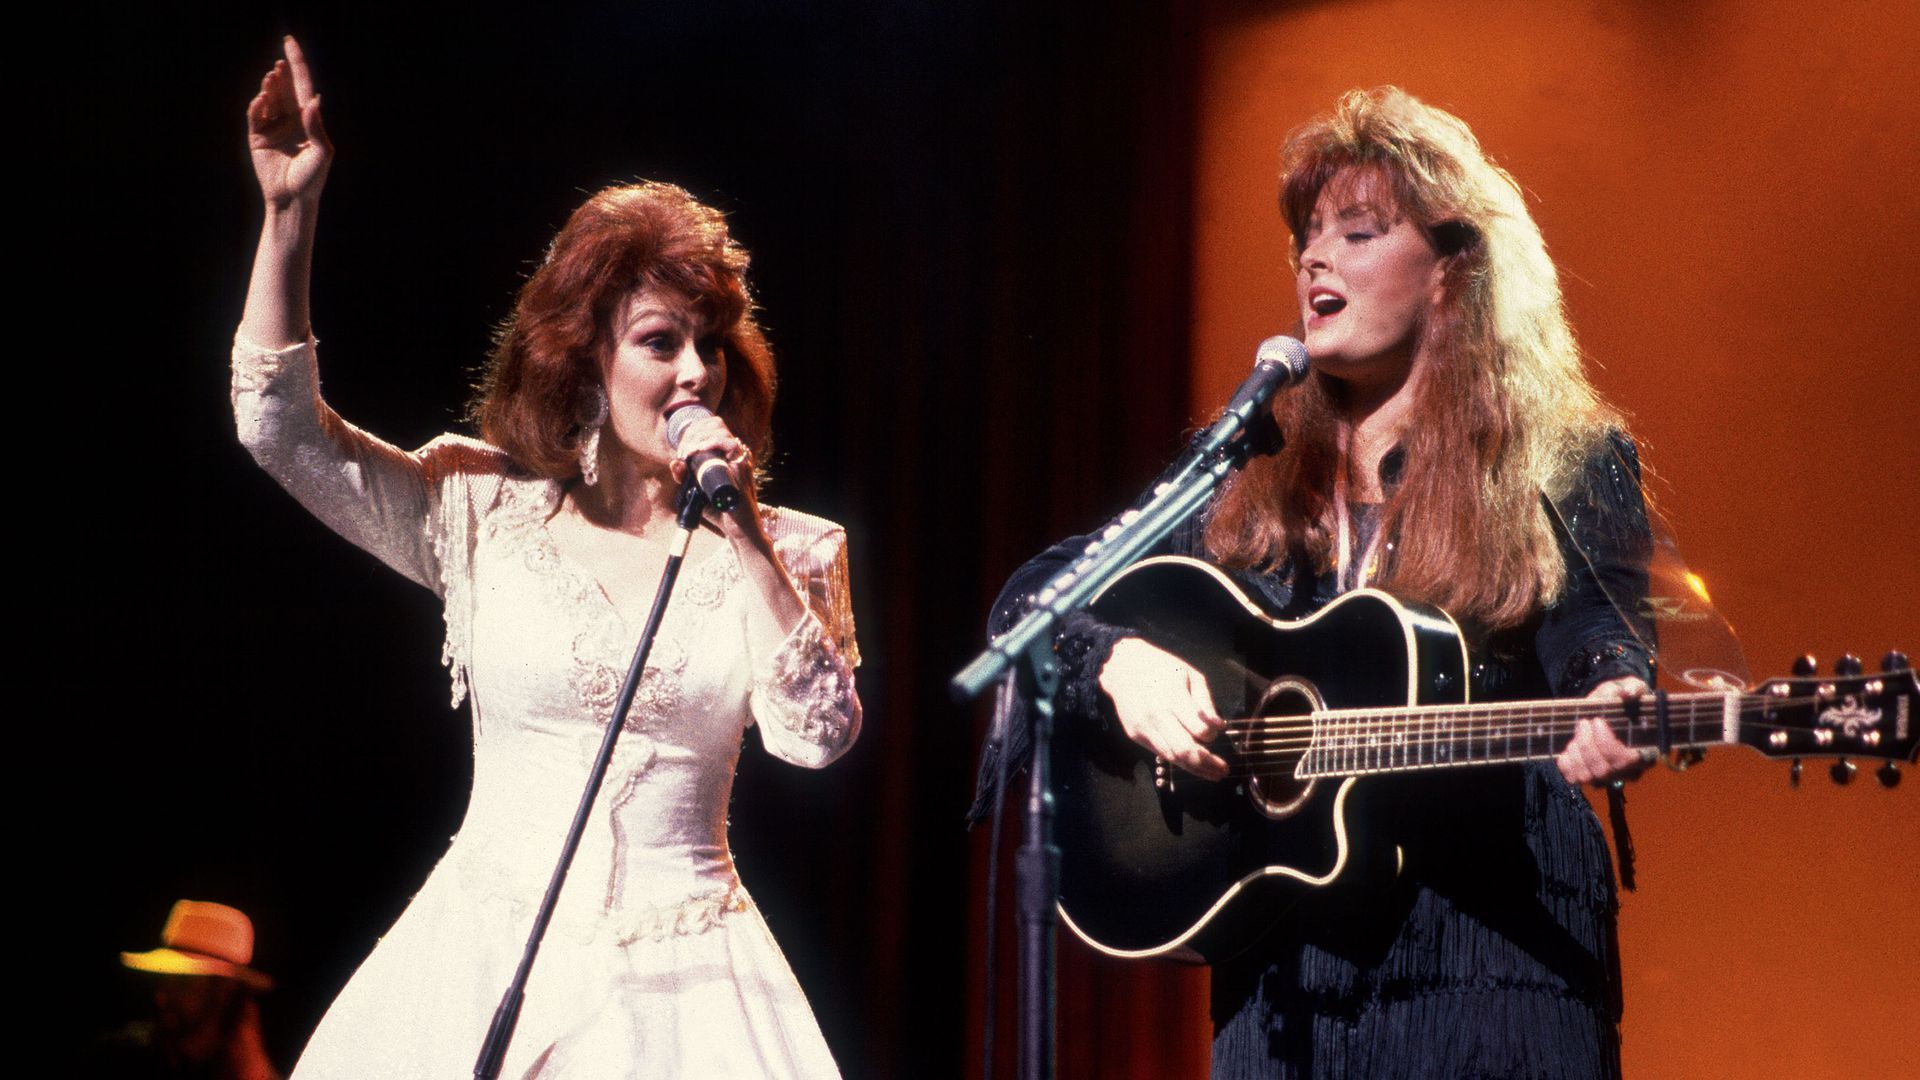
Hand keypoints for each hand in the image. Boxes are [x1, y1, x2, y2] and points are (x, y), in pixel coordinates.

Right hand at [247, 37, 332, 210]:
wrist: (293, 200)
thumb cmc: (312, 179)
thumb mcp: (322, 153)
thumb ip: (317, 127)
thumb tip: (314, 98)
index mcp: (308, 120)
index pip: (302, 85)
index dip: (297, 64)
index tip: (290, 42)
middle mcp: (290, 120)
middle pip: (284, 89)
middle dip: (281, 75)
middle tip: (279, 66)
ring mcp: (273, 127)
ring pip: (269, 99)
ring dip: (269, 87)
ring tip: (271, 78)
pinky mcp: (257, 137)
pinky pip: (255, 115)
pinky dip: (257, 105)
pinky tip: (262, 99)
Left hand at [666, 411, 758, 535]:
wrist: (736, 527)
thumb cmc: (718, 509)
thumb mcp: (694, 490)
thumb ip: (684, 477)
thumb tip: (674, 462)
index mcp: (723, 453)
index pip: (709, 427)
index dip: (692, 432)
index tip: (681, 451)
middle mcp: (733, 452)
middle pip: (713, 424)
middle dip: (692, 433)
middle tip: (683, 452)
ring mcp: (739, 457)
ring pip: (720, 429)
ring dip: (699, 437)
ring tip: (689, 452)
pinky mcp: (743, 465)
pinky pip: (730, 444)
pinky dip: (712, 443)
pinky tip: (699, 450)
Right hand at [1099, 637, 1227, 780]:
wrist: (1122, 668)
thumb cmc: (1162, 668)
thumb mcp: (1190, 675)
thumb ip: (1205, 702)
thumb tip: (1219, 727)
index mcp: (1172, 697)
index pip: (1198, 729)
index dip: (1212, 735)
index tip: (1219, 732)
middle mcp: (1156, 716)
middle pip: (1184, 750)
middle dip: (1207, 764)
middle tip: (1223, 771)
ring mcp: (1143, 728)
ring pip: (1172, 758)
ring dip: (1195, 769)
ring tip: (1213, 774)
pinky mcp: (1136, 736)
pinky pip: (1161, 753)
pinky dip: (1178, 761)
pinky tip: (1192, 763)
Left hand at [1557, 676, 1654, 785]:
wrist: (1607, 711)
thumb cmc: (1622, 702)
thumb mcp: (1629, 689)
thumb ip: (1632, 688)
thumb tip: (1629, 692)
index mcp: (1645, 753)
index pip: (1626, 761)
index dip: (1606, 743)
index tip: (1597, 720)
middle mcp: (1628, 772)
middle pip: (1604, 770)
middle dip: (1587, 744)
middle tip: (1584, 722)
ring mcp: (1608, 778)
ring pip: (1588, 777)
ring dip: (1577, 752)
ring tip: (1578, 732)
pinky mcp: (1589, 777)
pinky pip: (1573, 779)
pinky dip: (1567, 763)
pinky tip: (1570, 745)